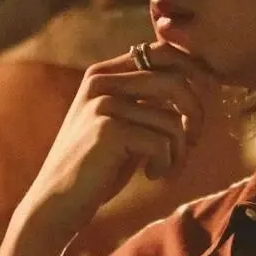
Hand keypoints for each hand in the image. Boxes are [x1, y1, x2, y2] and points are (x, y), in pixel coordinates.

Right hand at [0, 42, 221, 255]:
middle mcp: (101, 81)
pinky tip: (151, 175)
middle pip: (175, 81)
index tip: (200, 106)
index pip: (162, 52)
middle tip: (192, 141)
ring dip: (179, 149)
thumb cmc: (98, 167)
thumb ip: (147, 100)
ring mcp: (102, 104)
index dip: (193, 74)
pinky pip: (162, 142)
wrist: (56, 203)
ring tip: (165, 166)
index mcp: (103, 73)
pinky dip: (166, 163)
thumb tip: (198, 82)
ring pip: (172, 119)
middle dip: (196, 113)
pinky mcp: (108, 130)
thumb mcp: (121, 124)